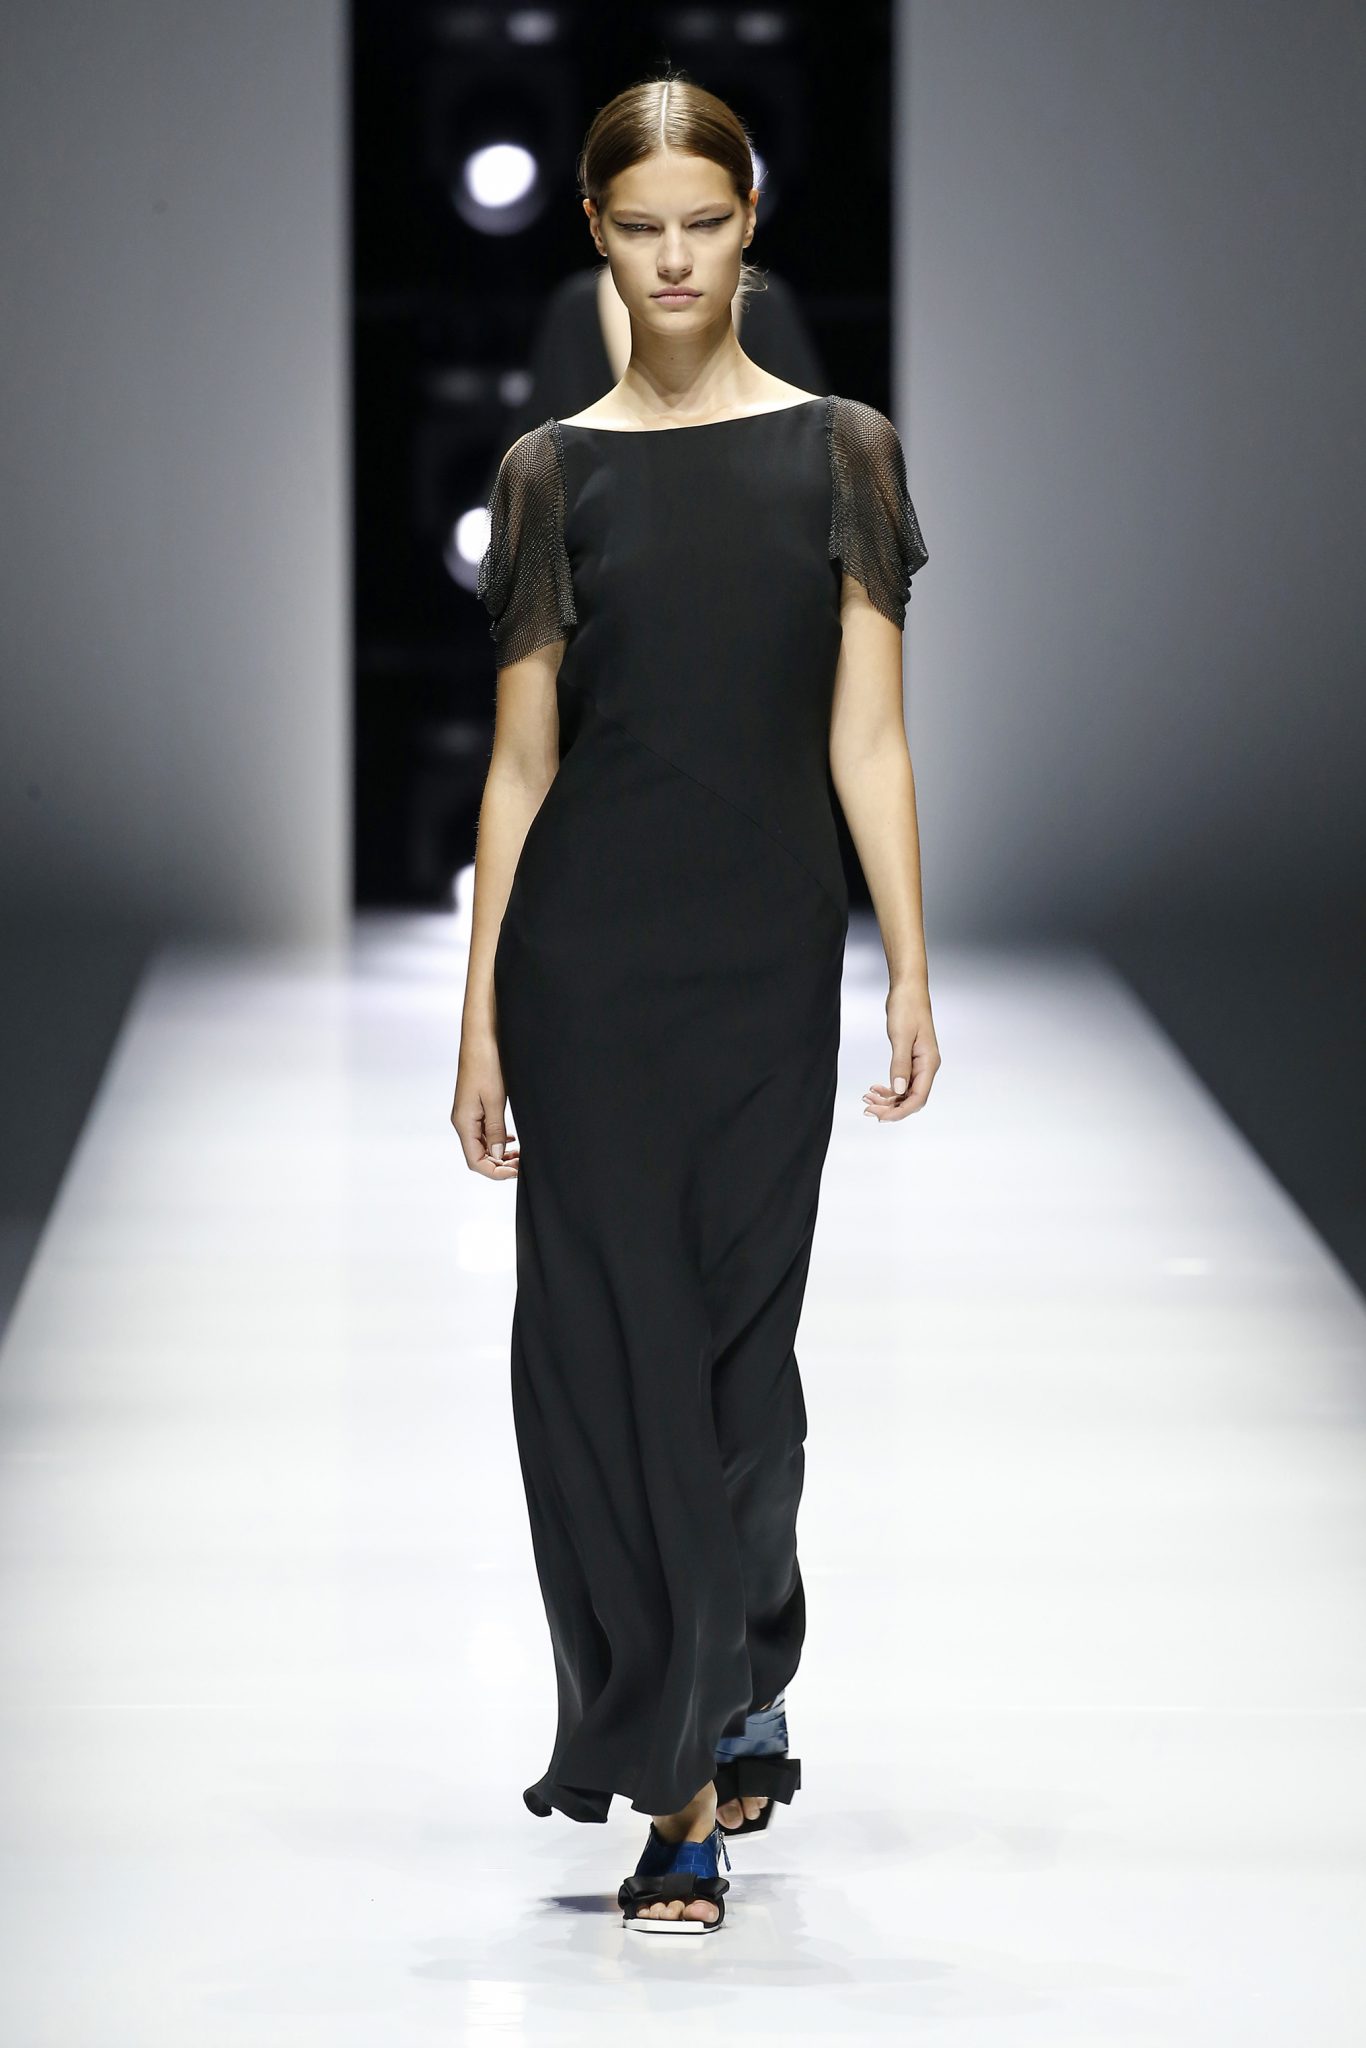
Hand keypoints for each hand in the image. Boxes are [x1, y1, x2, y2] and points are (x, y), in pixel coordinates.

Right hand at [451, 1035, 519, 1177]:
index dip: (495, 1172)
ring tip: (519, 1155)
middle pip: (477, 1156)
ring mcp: (467, 1114)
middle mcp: (462, 1121)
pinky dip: (497, 1141)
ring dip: (499, 1154)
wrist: (480, 1038)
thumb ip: (496, 1130)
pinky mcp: (474, 1107)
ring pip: (481, 1145)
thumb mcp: (495, 1099)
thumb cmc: (486, 1063)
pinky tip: (512, 1140)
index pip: (475, 1161)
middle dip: (499, 1165)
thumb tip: (498, 1156)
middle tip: (522, 1164)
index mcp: (463, 1122)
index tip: (516, 1172)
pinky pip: (483, 1132)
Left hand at [862, 983, 940, 1121]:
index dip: (900, 1111)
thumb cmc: (907, 1008)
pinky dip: (888, 1088)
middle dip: (890, 1108)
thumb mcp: (901, 1037)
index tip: (881, 1116)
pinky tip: (874, 1088)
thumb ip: (900, 1065)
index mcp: (929, 1063)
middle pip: (911, 1099)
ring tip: (867, 1099)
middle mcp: (926, 1067)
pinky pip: (901, 1082)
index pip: (918, 1098)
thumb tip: (899, 1090)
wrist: (908, 990)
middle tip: (868, 1109)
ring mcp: (919, 1064)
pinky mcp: (910, 1059)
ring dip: (887, 1099)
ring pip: (905, 1092)